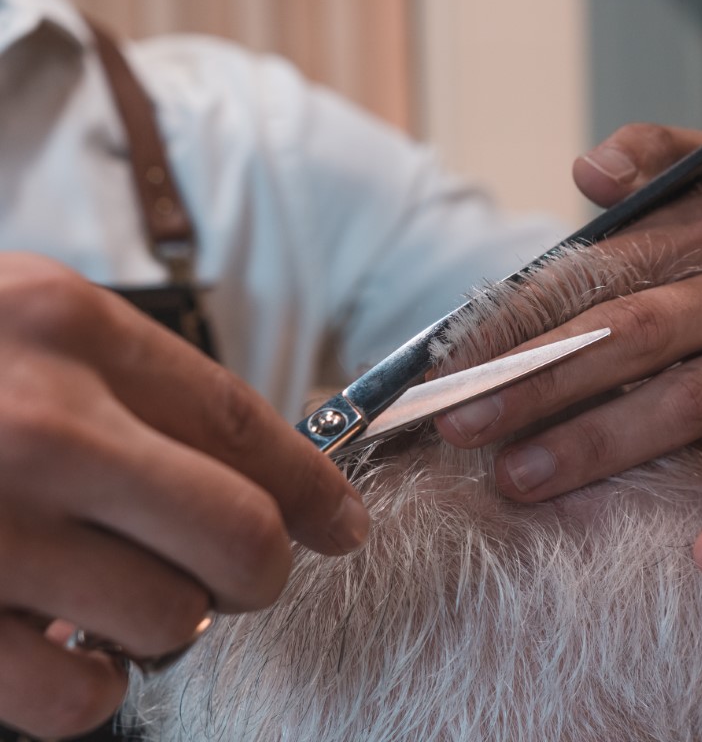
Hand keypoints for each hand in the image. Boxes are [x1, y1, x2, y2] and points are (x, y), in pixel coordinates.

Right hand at [0, 255, 368, 737]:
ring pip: (169, 625)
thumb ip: (128, 388)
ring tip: (103, 598)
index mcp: (64, 328)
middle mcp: (34, 425)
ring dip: (157, 625)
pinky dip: (82, 689)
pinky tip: (41, 644)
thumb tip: (264, 479)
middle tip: (232, 575)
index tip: (343, 528)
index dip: (314, 488)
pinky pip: (79, 701)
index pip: (248, 423)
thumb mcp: (15, 326)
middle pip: (239, 537)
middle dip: (254, 571)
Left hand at [437, 123, 701, 578]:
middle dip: (538, 383)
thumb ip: (650, 155)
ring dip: (600, 445)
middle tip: (460, 425)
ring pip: (686, 404)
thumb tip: (587, 171)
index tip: (449, 360)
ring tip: (520, 480)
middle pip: (631, 336)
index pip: (597, 272)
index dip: (519, 316)